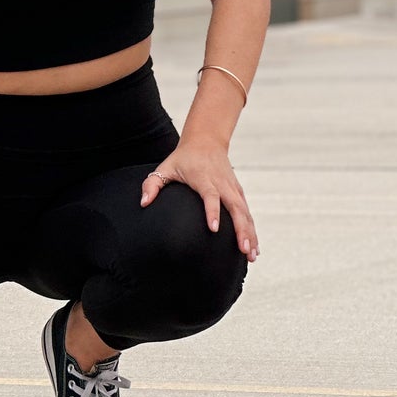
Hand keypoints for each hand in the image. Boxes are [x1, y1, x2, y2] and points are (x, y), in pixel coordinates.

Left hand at [140, 143, 259, 260]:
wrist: (206, 141)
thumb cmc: (183, 158)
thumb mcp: (166, 167)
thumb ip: (152, 184)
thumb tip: (143, 203)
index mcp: (204, 178)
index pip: (211, 196)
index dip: (213, 212)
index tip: (214, 229)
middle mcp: (222, 183)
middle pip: (235, 207)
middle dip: (241, 229)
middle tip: (243, 250)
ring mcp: (233, 188)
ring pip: (245, 212)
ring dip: (250, 233)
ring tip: (251, 255)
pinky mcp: (239, 192)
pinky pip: (247, 213)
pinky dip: (252, 229)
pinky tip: (254, 248)